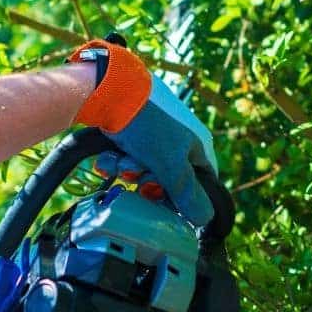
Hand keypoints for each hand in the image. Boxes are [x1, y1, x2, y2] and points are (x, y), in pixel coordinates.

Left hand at [68, 40, 216, 225]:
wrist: (106, 93)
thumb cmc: (146, 125)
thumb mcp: (170, 164)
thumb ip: (187, 193)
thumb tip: (205, 218)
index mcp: (196, 145)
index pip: (201, 184)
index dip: (184, 200)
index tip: (166, 205)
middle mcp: (178, 142)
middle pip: (168, 182)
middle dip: (148, 181)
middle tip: (139, 176)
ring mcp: (153, 138)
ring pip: (143, 172)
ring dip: (129, 170)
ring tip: (121, 161)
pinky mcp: (131, 135)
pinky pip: (126, 159)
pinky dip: (116, 160)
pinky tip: (109, 157)